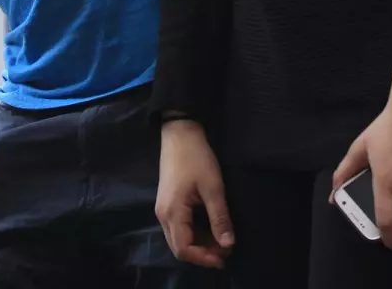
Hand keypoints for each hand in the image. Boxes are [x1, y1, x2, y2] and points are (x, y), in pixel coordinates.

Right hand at [155, 119, 235, 268]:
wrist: (179, 134)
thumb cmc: (196, 158)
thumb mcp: (213, 187)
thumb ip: (220, 217)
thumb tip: (228, 244)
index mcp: (172, 212)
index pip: (184, 248)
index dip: (204, 258)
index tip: (224, 257)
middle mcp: (163, 215)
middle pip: (179, 247)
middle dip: (202, 254)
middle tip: (225, 252)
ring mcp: (163, 210)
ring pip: (178, 239)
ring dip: (199, 245)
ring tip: (221, 242)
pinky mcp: (167, 204)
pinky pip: (178, 228)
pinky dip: (194, 234)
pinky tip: (210, 230)